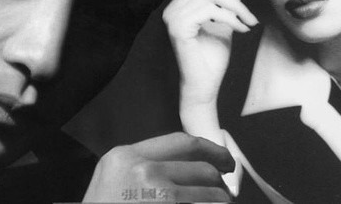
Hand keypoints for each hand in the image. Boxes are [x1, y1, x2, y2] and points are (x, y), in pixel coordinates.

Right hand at [82, 132, 234, 201]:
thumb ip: (143, 164)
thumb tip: (187, 164)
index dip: (210, 148)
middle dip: (220, 177)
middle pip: (200, 166)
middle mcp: (142, 170)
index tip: (223, 158)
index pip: (181, 142)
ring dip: (219, 201)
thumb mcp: (113, 176)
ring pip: (208, 194)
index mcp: (127, 155)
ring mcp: (157, 195)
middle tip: (227, 186)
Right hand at [163, 0, 256, 107]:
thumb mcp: (226, 22)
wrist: (204, 87)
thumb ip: (228, 0)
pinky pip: (212, 10)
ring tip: (250, 22)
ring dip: (238, 7)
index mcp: (181, 4)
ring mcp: (173, 17)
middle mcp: (173, 8)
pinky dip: (232, 18)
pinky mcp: (179, 27)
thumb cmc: (212, 59)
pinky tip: (241, 30)